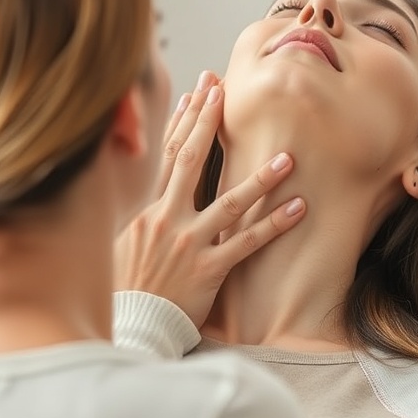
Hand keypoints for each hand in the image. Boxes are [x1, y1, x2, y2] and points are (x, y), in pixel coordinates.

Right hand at [115, 71, 305, 327]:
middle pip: (191, 161)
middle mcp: (167, 220)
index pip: (168, 157)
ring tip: (288, 157)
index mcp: (146, 212)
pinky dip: (274, 225)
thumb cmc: (126, 292)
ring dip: (260, 178)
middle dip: (208, 122)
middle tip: (225, 90)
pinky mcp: (209, 270)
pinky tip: (298, 207)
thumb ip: (136, 220)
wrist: (131, 328)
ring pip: (229, 202)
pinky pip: (247, 243)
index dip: (184, 123)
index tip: (197, 94)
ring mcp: (189, 243)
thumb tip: (145, 201)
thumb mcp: (120, 247)